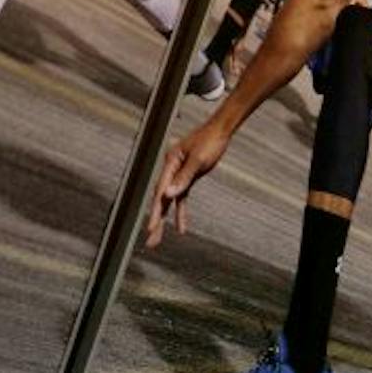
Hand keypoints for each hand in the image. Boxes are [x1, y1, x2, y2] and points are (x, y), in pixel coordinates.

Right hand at [146, 119, 232, 247]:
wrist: (220, 130)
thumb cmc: (210, 141)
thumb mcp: (199, 160)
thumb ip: (184, 178)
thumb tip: (169, 195)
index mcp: (169, 164)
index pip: (160, 192)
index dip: (156, 211)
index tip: (151, 227)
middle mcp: (170, 170)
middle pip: (161, 199)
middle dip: (155, 220)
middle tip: (150, 241)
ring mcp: (177, 175)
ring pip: (169, 201)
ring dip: (165, 219)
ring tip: (156, 238)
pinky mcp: (187, 178)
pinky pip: (181, 198)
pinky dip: (180, 212)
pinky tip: (181, 228)